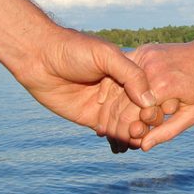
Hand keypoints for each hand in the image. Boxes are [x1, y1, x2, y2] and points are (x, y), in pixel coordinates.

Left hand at [14, 27, 156, 134]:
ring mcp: (108, 105)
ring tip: (133, 140)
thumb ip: (130, 75)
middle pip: (141, 112)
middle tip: (140, 131)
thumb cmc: (74, 49)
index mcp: (129, 73)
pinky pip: (112, 132)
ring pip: (128, 124)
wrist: (39, 58)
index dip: (154, 106)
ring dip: (134, 134)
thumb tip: (149, 101)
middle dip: (144, 123)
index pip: (150, 93)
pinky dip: (120, 139)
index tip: (152, 116)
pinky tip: (124, 145)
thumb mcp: (106, 56)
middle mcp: (122, 90)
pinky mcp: (94, 118)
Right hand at [98, 38, 193, 151]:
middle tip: (105, 134)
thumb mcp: (193, 114)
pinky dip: (113, 85)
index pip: (132, 115)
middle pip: (121, 100)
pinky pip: (122, 70)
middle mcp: (150, 69)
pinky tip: (105, 99)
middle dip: (112, 120)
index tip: (120, 142)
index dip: (124, 131)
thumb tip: (144, 146)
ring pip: (117, 84)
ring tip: (103, 119)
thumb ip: (168, 131)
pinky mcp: (143, 50)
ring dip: (108, 103)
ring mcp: (145, 57)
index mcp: (163, 87)